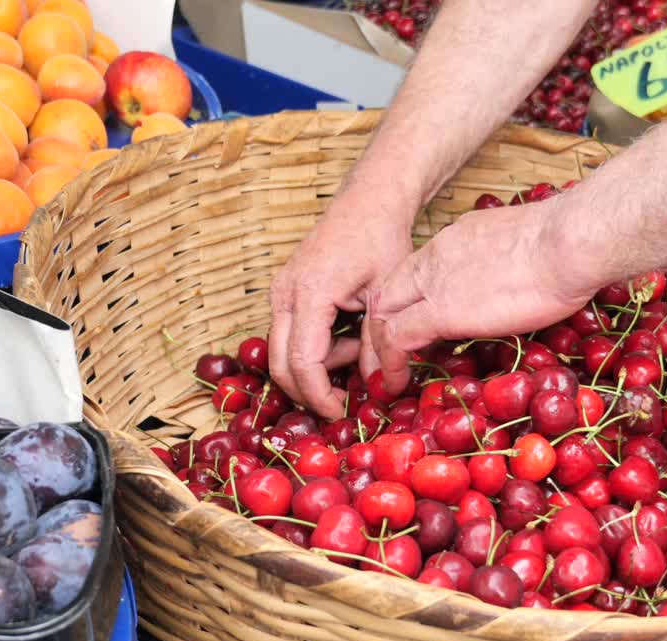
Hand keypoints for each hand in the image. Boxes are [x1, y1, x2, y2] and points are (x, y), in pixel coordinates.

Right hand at [269, 194, 412, 419]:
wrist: (368, 202)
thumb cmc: (382, 240)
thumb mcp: (387, 296)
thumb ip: (378, 344)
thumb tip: (379, 386)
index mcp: (310, 293)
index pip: (303, 362)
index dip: (319, 395)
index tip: (340, 412)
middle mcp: (284, 294)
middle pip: (281, 364)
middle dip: (310, 389)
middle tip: (345, 400)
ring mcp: (279, 292)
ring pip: (283, 352)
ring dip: (317, 366)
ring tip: (357, 347)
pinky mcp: (283, 292)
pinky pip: (289, 335)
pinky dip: (315, 348)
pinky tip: (346, 335)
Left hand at [367, 199, 604, 394]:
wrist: (569, 241)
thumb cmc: (568, 242)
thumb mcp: (523, 243)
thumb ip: (505, 262)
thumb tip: (516, 279)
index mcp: (457, 239)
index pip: (416, 269)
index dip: (410, 299)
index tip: (420, 324)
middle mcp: (436, 256)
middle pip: (389, 288)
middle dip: (385, 322)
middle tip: (395, 353)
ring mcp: (434, 282)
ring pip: (384, 311)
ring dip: (382, 345)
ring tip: (391, 373)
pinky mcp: (441, 311)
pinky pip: (399, 337)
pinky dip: (392, 361)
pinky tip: (399, 381)